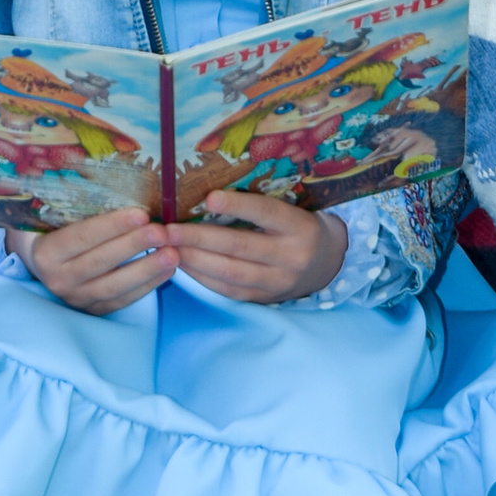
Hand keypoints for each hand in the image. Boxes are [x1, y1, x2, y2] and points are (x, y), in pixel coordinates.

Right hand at [13, 205, 178, 316]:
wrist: (39, 263)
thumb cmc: (51, 230)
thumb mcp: (52, 216)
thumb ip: (73, 205)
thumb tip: (115, 182)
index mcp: (45, 252)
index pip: (81, 237)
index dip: (112, 226)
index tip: (141, 214)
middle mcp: (58, 278)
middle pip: (100, 261)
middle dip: (135, 246)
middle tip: (163, 232)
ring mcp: (76, 298)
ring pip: (114, 285)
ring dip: (147, 269)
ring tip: (173, 253)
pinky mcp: (93, 309)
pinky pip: (123, 300)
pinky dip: (147, 286)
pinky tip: (167, 271)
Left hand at [167, 188, 345, 306]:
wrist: (328, 264)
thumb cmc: (299, 226)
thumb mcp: (291, 209)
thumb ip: (259, 205)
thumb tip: (208, 196)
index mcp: (300, 226)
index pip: (266, 213)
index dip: (238, 206)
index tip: (208, 198)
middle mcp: (292, 256)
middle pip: (240, 246)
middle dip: (198, 237)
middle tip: (167, 229)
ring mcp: (278, 282)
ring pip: (230, 272)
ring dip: (194, 259)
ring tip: (167, 247)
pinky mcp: (265, 299)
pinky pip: (228, 290)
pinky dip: (202, 276)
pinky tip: (182, 264)